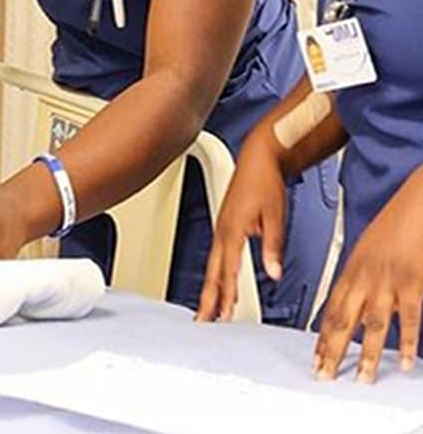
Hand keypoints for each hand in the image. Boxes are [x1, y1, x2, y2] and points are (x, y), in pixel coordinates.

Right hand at [197, 130, 286, 321]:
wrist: (259, 157)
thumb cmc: (266, 181)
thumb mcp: (276, 215)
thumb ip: (273, 246)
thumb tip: (274, 272)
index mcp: (233, 228)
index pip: (228, 269)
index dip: (226, 294)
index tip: (224, 316)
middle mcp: (223, 229)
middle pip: (213, 271)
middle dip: (208, 298)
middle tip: (203, 322)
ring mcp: (222, 226)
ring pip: (213, 264)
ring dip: (210, 287)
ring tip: (208, 310)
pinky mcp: (225, 224)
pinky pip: (217, 254)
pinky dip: (216, 272)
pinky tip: (219, 281)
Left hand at [314, 168, 422, 382]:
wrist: (418, 202)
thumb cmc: (396, 221)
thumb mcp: (368, 248)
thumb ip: (360, 276)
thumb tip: (355, 302)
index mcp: (353, 267)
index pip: (332, 307)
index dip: (323, 334)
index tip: (316, 356)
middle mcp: (366, 275)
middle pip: (344, 319)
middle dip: (332, 349)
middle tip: (324, 373)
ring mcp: (389, 280)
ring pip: (374, 324)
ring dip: (367, 354)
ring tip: (362, 377)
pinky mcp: (412, 282)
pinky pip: (408, 317)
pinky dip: (408, 341)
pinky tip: (406, 360)